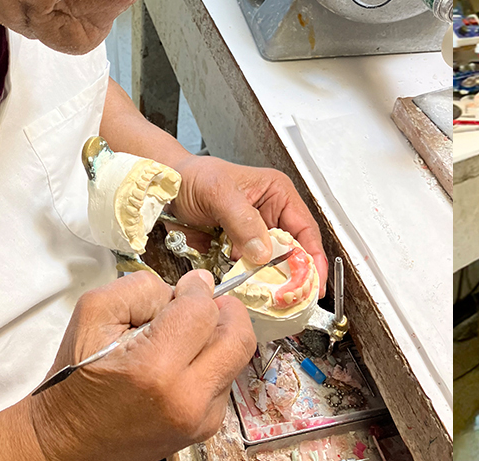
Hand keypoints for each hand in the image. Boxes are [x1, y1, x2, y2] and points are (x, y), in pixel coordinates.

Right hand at [26, 270, 256, 460]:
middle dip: (225, 311)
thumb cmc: (75, 378)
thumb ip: (144, 288)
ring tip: (184, 337)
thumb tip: (196, 283)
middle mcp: (186, 398)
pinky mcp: (204, 429)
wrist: (66, 440)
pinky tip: (180, 365)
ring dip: (217, 338)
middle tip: (201, 305)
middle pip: (239, 338)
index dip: (196, 289)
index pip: (203, 311)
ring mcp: (200, 419)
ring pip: (236, 359)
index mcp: (155, 368)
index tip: (185, 286)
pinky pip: (225, 381)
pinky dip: (210, 364)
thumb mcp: (93, 314)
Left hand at [171, 156, 328, 296]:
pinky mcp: (235, 251)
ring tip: (272, 300)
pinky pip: (247, 271)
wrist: (162, 188)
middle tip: (293, 297)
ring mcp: (252, 236)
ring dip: (270, 282)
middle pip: (291, 251)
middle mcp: (269, 216)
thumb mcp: (219, 192)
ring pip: (270, 265)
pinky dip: (248, 284)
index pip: (304, 229)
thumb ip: (243, 220)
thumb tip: (263, 252)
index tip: (316, 280)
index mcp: (277, 195)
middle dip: (294, 275)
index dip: (313, 256)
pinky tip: (248, 294)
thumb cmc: (192, 177)